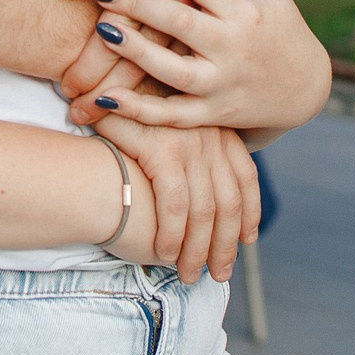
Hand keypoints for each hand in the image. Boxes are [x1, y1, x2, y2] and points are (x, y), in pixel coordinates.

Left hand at [81, 0, 329, 133]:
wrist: (304, 89)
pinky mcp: (213, 114)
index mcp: (248, 12)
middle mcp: (235, 49)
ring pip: (174, 70)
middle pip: (179, 21)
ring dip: (135, 51)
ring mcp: (222, 85)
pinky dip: (139, 111)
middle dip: (136, 3)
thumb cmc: (277, 28)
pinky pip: (172, 116)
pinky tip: (105, 98)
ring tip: (102, 31)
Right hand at [95, 115, 257, 282]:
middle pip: (229, 203)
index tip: (247, 240)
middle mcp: (211, 135)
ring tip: (189, 274)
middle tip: (218, 273)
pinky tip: (163, 253)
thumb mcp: (169, 118)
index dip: (250, 212)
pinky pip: (175, 207)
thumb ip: (186, 144)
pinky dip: (171, 235)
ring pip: (206, 212)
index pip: (245, 177)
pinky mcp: (163, 151)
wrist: (104, 79)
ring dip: (199, 250)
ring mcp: (190, 143)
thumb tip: (198, 182)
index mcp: (218, 127)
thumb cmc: (129, 104)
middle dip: (225, 245)